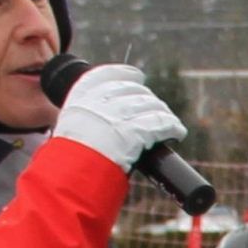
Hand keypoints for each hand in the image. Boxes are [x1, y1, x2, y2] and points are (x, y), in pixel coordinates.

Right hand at [50, 63, 187, 173]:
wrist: (72, 173)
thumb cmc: (72, 157)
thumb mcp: (70, 126)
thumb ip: (88, 116)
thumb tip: (110, 118)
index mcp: (81, 96)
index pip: (106, 74)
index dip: (126, 74)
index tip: (138, 77)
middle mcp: (100, 100)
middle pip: (134, 90)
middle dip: (148, 99)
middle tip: (155, 110)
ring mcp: (118, 113)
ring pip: (151, 105)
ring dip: (163, 114)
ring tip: (169, 124)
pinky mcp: (135, 131)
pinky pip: (162, 123)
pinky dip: (173, 128)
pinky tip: (177, 133)